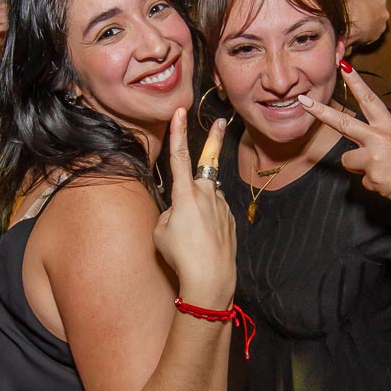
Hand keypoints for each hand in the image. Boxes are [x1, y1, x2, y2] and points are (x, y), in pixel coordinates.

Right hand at [153, 109, 235, 307]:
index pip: (179, 157)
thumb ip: (169, 212)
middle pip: (207, 164)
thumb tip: (179, 209)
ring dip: (198, 207)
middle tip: (220, 123)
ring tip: (191, 235)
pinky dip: (207, 222)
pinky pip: (215, 213)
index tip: (180, 112)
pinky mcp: (231, 219)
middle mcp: (207, 194)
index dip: (178, 133)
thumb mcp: (160, 232)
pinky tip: (203, 241)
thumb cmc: (181, 256)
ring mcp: (222, 206)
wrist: (210, 278)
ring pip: (207, 197)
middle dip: (213, 142)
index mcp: (186, 195)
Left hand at [298, 61, 390, 214]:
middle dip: (320, 112)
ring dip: (360, 167)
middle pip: (343, 122)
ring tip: (385, 171)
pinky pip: (362, 180)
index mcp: (389, 125)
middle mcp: (380, 137)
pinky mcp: (372, 176)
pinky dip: (374, 184)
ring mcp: (375, 157)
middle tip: (303, 101)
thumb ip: (379, 139)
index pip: (369, 99)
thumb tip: (360, 147)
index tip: (343, 66)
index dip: (355, 82)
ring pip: (348, 160)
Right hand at [343, 0, 388, 49]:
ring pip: (375, 26)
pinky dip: (364, 35)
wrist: (348, 25)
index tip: (360, 6)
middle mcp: (384, 15)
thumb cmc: (351, 8)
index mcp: (381, 2)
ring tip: (356, 26)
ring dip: (368, 26)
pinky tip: (356, 33)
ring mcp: (381, 28)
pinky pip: (370, 36)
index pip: (376, 1)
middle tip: (359, 16)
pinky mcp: (375, 39)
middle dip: (370, 16)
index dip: (367, 4)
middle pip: (378, 15)